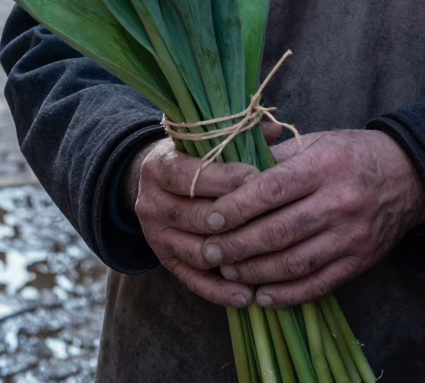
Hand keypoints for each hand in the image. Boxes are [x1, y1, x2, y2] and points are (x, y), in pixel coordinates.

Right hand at [124, 137, 258, 306]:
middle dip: (233, 219)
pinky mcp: (164, 259)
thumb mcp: (203, 139)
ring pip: (196, 251)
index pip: (191, 175)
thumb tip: (274, 127)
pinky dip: (219, 291)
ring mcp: (155, 234)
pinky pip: (192, 280)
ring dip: (231, 257)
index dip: (225, 178)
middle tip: (268, 218)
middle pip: (195, 216)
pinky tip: (246, 296)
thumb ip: (238, 132)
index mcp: (160, 166)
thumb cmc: (191, 156)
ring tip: (264, 260)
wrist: (154, 181)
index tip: (257, 177)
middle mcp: (151, 201)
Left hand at [199, 129, 424, 306]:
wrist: (408, 175)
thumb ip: (275, 157)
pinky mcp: (360, 261)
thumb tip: (229, 173)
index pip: (271, 189)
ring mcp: (351, 235)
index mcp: (324, 165)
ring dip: (256, 272)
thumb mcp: (316, 141)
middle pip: (279, 231)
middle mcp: (339, 201)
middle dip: (238, 245)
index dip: (236, 207)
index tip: (209, 219)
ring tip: (229, 271)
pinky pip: (318, 284)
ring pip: (294, 263)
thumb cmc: (351, 153)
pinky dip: (288, 295)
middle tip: (209, 251)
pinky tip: (263, 296)